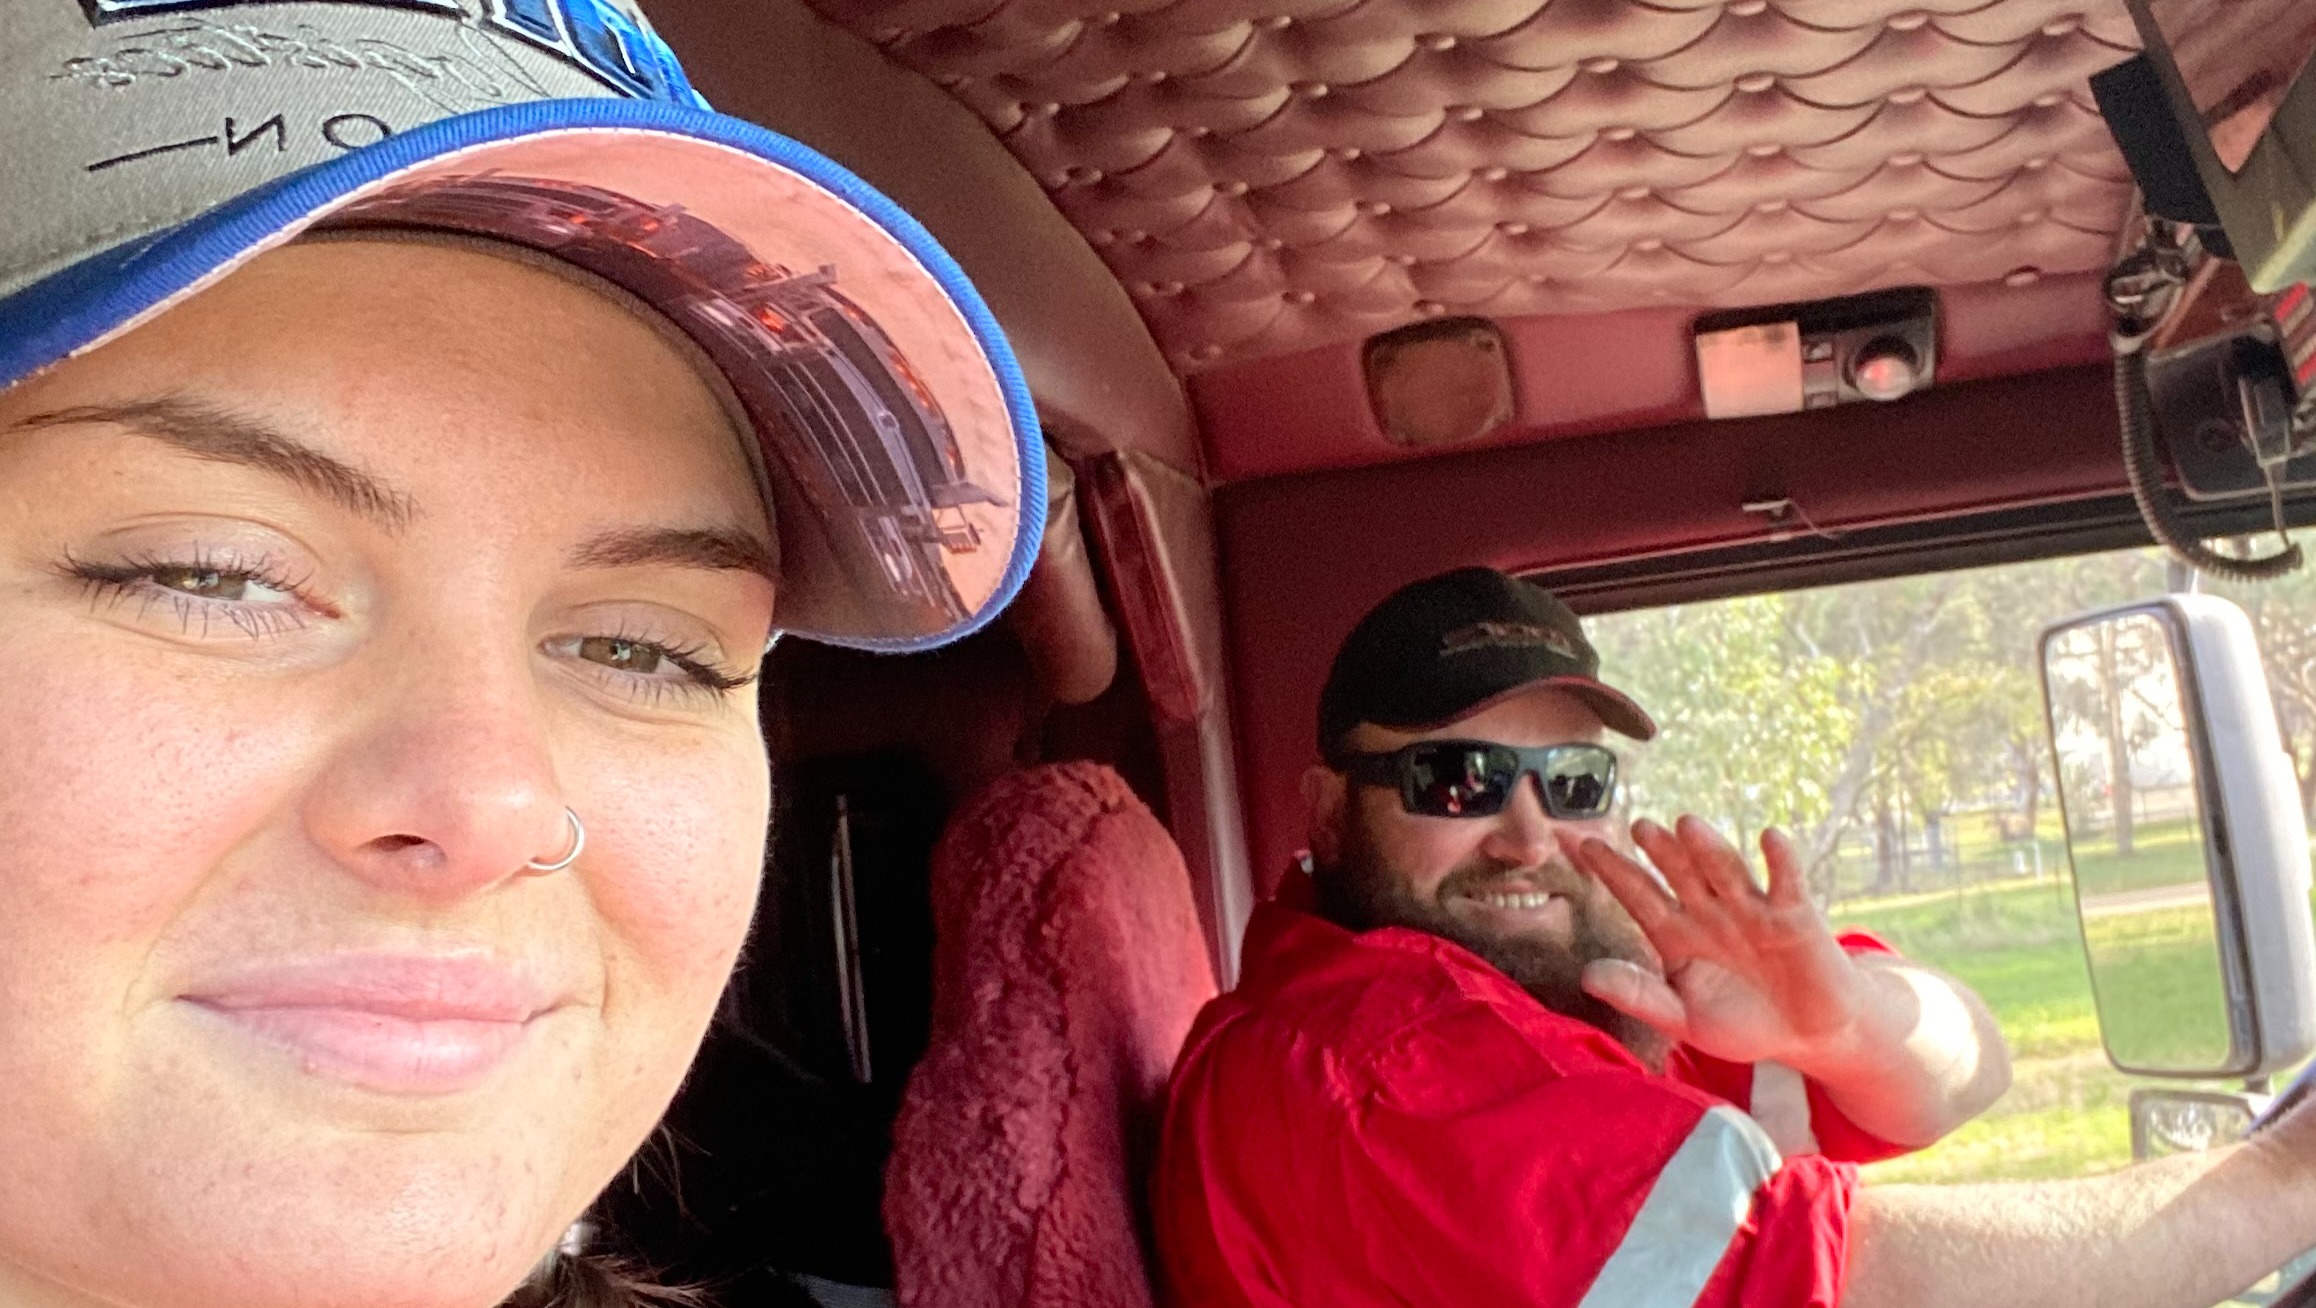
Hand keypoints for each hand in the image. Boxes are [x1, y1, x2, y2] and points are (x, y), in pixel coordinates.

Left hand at [1563, 816, 1872, 1074]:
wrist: (1806, 1034)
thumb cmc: (1741, 1023)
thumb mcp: (1682, 1017)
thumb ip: (1638, 995)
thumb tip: (1586, 976)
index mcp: (1675, 932)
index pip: (1638, 895)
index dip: (1614, 871)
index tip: (1585, 846)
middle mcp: (1708, 911)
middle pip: (1680, 874)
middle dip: (1661, 851)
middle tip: (1641, 828)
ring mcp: (1751, 909)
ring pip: (1725, 872)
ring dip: (1709, 849)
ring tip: (1687, 825)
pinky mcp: (1795, 916)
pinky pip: (1786, 884)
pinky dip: (1781, 862)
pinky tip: (1771, 838)